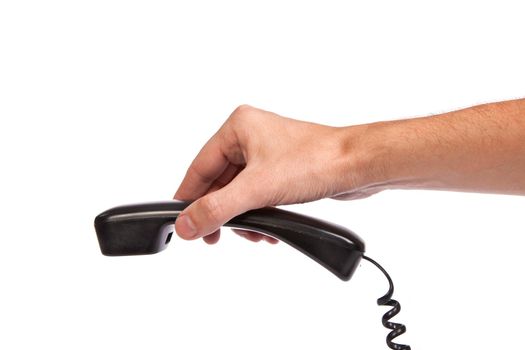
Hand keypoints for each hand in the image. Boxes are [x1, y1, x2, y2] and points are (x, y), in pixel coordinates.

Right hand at [174, 105, 374, 243]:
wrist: (359, 165)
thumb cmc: (316, 160)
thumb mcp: (258, 189)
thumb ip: (217, 209)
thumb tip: (186, 224)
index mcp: (238, 127)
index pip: (200, 167)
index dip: (189, 197)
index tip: (181, 222)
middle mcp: (250, 137)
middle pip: (219, 183)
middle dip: (223, 213)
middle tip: (215, 237)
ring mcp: (267, 153)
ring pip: (239, 192)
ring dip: (244, 217)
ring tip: (254, 234)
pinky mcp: (281, 169)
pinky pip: (258, 195)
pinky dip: (259, 213)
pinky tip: (269, 228)